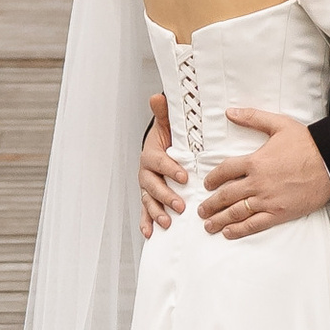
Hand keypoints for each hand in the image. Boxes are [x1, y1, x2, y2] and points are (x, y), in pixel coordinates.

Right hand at [139, 96, 186, 238]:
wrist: (159, 149)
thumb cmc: (166, 139)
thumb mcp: (166, 125)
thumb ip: (163, 113)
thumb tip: (157, 96)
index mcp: (151, 155)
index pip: (159, 162)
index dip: (170, 169)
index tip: (184, 176)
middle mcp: (146, 173)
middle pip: (153, 186)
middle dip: (165, 196)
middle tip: (179, 204)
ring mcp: (147, 187)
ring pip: (149, 201)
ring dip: (156, 213)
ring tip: (167, 222)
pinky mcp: (149, 198)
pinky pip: (145, 212)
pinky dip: (146, 223)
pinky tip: (150, 233)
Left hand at [198, 105, 329, 236]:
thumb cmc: (307, 143)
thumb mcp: (279, 124)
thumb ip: (252, 118)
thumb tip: (230, 112)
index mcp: (255, 161)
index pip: (225, 171)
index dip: (212, 178)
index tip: (207, 184)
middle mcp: (257, 183)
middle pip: (226, 195)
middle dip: (210, 204)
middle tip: (201, 210)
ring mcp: (267, 200)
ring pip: (236, 212)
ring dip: (219, 219)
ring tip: (208, 225)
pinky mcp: (279, 213)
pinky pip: (254, 224)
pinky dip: (238, 230)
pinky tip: (228, 233)